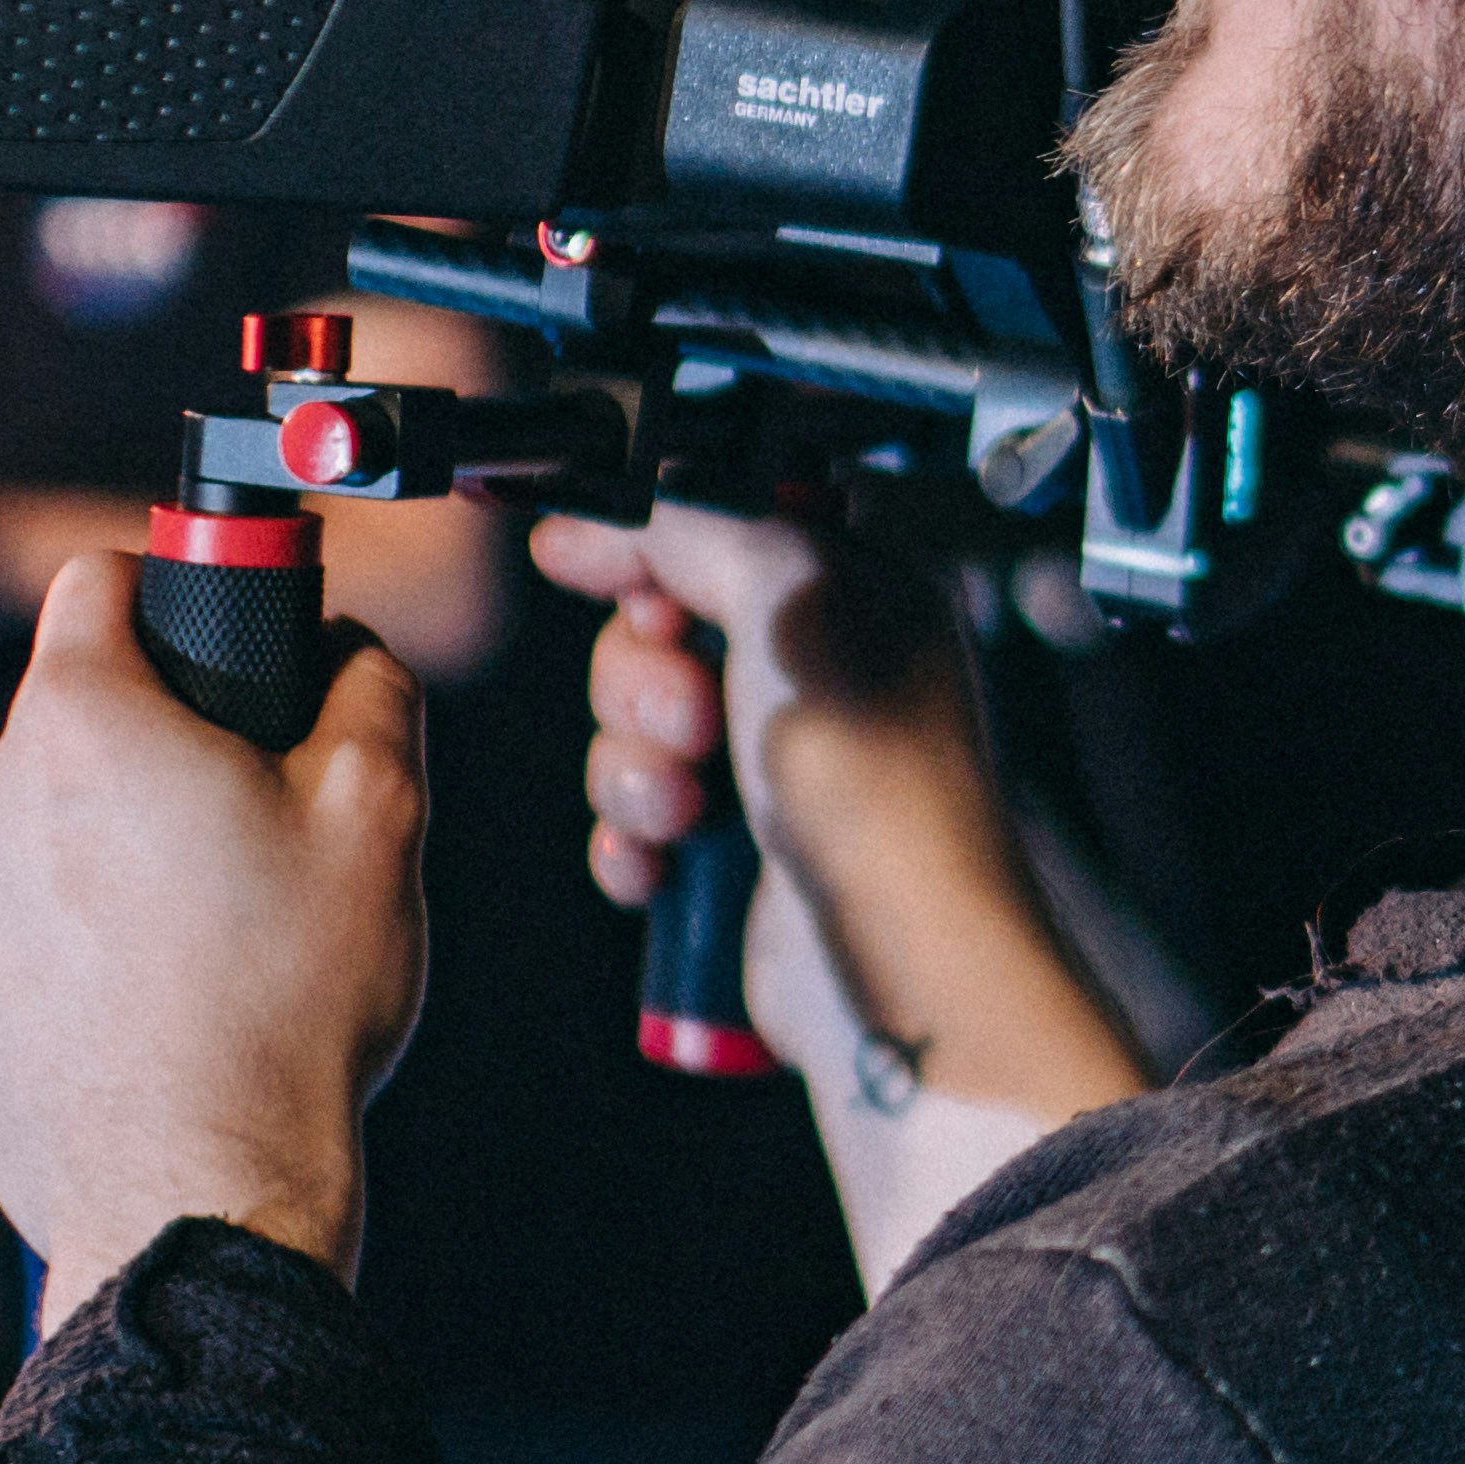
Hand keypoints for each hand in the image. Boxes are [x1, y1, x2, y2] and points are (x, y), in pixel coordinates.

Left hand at [0, 555, 427, 1300]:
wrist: (195, 1197)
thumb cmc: (284, 1004)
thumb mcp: (380, 814)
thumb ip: (370, 686)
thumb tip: (347, 652)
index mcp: (79, 719)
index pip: (101, 580)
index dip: (175, 597)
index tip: (223, 657)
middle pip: (74, 715)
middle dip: (153, 751)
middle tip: (245, 833)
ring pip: (38, 824)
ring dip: (103, 850)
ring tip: (200, 939)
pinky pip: (9, 922)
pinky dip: (66, 940)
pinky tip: (145, 1001)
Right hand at [526, 510, 1146, 1124]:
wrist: (889, 950)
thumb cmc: (870, 771)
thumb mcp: (787, 593)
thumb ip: (694, 526)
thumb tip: (604, 513)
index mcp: (852, 591)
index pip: (716, 528)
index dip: (641, 545)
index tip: (576, 558)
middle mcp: (817, 671)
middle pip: (653, 633)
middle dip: (641, 681)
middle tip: (692, 720)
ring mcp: (774, 765)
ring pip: (632, 731)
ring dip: (632, 770)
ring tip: (685, 809)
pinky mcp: (736, 853)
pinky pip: (633, 820)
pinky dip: (630, 840)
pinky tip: (658, 864)